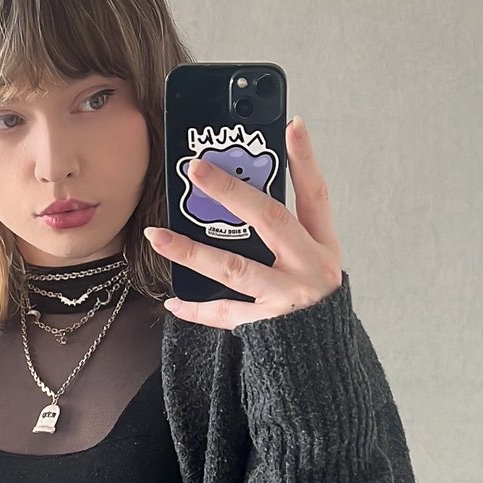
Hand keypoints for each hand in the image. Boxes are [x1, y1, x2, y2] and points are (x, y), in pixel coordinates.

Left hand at [143, 115, 343, 328]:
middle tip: (196, 168)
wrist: (325, 358)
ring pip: (235, 269)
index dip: (304, 160)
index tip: (291, 124)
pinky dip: (198, 309)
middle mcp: (309, 268)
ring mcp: (288, 298)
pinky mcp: (268, 327)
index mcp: (322, 245)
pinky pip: (226, 315)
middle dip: (231, 192)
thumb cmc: (313, 300)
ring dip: (193, 250)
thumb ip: (287, 229)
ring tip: (157, 235)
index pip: (316, 194)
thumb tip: (239, 186)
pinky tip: (173, 300)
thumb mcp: (313, 259)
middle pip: (270, 221)